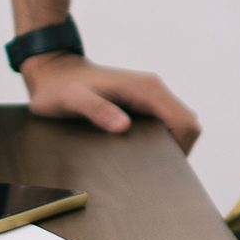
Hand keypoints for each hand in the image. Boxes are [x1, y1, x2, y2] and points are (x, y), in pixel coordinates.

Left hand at [24, 50, 200, 148]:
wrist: (52, 71)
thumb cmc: (59, 87)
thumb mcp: (72, 99)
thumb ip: (96, 110)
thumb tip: (123, 127)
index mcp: (146, 89)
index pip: (185, 123)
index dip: (182, 147)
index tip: (161, 165)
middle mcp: (152, 90)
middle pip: (187, 125)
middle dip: (178, 149)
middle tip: (153, 168)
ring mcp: (148, 96)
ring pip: (177, 125)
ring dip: (170, 144)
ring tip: (146, 162)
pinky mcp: (140, 103)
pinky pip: (163, 124)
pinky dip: (160, 140)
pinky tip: (138, 152)